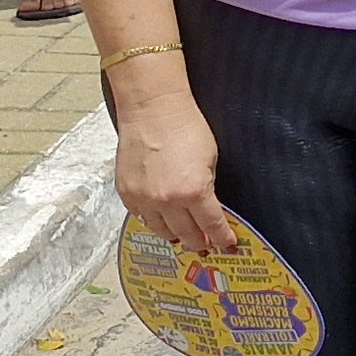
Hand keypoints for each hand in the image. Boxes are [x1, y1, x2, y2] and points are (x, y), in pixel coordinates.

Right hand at [112, 81, 234, 253]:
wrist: (154, 111)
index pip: (212, 224)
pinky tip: (160, 221)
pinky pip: (141, 217)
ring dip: (175, 235)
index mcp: (195, 191)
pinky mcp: (127, 193)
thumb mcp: (211, 158)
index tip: (228, 244)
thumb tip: (208, 205)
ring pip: (161, 230)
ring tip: (183, 237)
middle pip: (186, 233)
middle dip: (199, 241)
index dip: (221, 237)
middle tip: (206, 245)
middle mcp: (168, 201)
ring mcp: (144, 199)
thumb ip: (208, 186)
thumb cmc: (186, 127)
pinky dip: (153, 222)